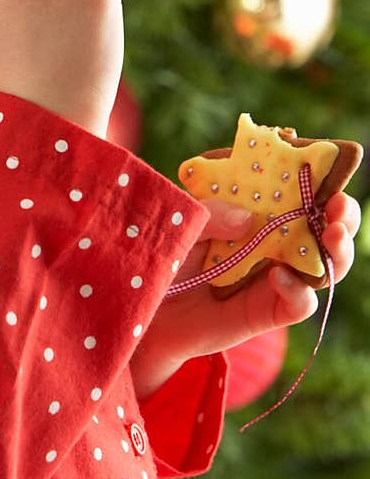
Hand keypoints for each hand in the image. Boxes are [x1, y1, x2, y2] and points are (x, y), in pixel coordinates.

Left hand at [130, 191, 361, 400]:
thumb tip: (247, 218)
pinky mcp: (263, 312)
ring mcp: (270, 276)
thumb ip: (209, 214)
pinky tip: (281, 278)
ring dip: (337, 252)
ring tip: (332, 235)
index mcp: (254, 208)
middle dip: (341, 215)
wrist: (137, 303)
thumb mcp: (179, 221)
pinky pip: (297, 304)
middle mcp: (270, 240)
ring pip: (322, 266)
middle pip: (321, 226)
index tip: (325, 167)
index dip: (317, 177)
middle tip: (340, 207)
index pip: (295, 188)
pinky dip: (298, 292)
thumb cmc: (160, 250)